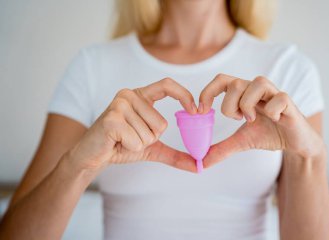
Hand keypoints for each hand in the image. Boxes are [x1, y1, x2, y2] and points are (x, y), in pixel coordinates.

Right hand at [66, 78, 197, 172]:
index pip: (167, 85)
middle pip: (162, 123)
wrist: (93, 156)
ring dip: (139, 144)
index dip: (184, 95)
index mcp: (140, 95)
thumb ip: (175, 154)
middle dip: (150, 139)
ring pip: (150, 134)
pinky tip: (117, 143)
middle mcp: (129, 95)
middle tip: (131, 137)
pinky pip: (137, 141)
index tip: (196, 111)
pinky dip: (130, 148)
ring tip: (123, 140)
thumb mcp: (152, 147)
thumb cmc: (121, 146)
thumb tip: (199, 166)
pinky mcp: (111, 120)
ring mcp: (119, 105)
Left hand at [198, 74, 324, 166]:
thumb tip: (201, 163)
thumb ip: (221, 149)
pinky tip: (274, 120)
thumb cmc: (268, 134)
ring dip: (249, 105)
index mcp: (244, 94)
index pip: (221, 80)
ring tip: (253, 119)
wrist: (295, 143)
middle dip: (230, 106)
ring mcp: (274, 93)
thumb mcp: (241, 142)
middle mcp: (257, 89)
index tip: (202, 111)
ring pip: (256, 83)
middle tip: (238, 119)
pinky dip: (272, 111)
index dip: (208, 91)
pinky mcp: (290, 102)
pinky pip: (279, 98)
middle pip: (235, 83)